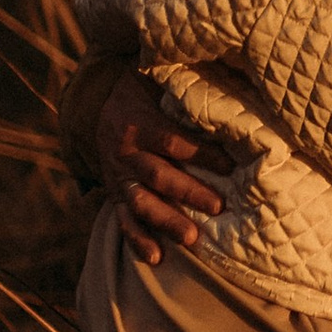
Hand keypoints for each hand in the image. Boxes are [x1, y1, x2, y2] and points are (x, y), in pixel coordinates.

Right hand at [100, 71, 231, 259]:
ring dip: (166, 221)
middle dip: (188, 193)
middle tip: (218, 207)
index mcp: (139, 123)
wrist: (99, 103)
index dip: (202, 154)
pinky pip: (123, 219)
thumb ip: (187, 84)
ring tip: (191, 238)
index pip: (173, 142)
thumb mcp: (158, 78)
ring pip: (141, 202)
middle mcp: (126, 152)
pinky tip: (157, 257)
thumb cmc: (145, 90)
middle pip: (158, 176)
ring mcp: (118, 176)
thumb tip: (232, 73)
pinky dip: (138, 239)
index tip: (231, 164)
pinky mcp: (114, 193)